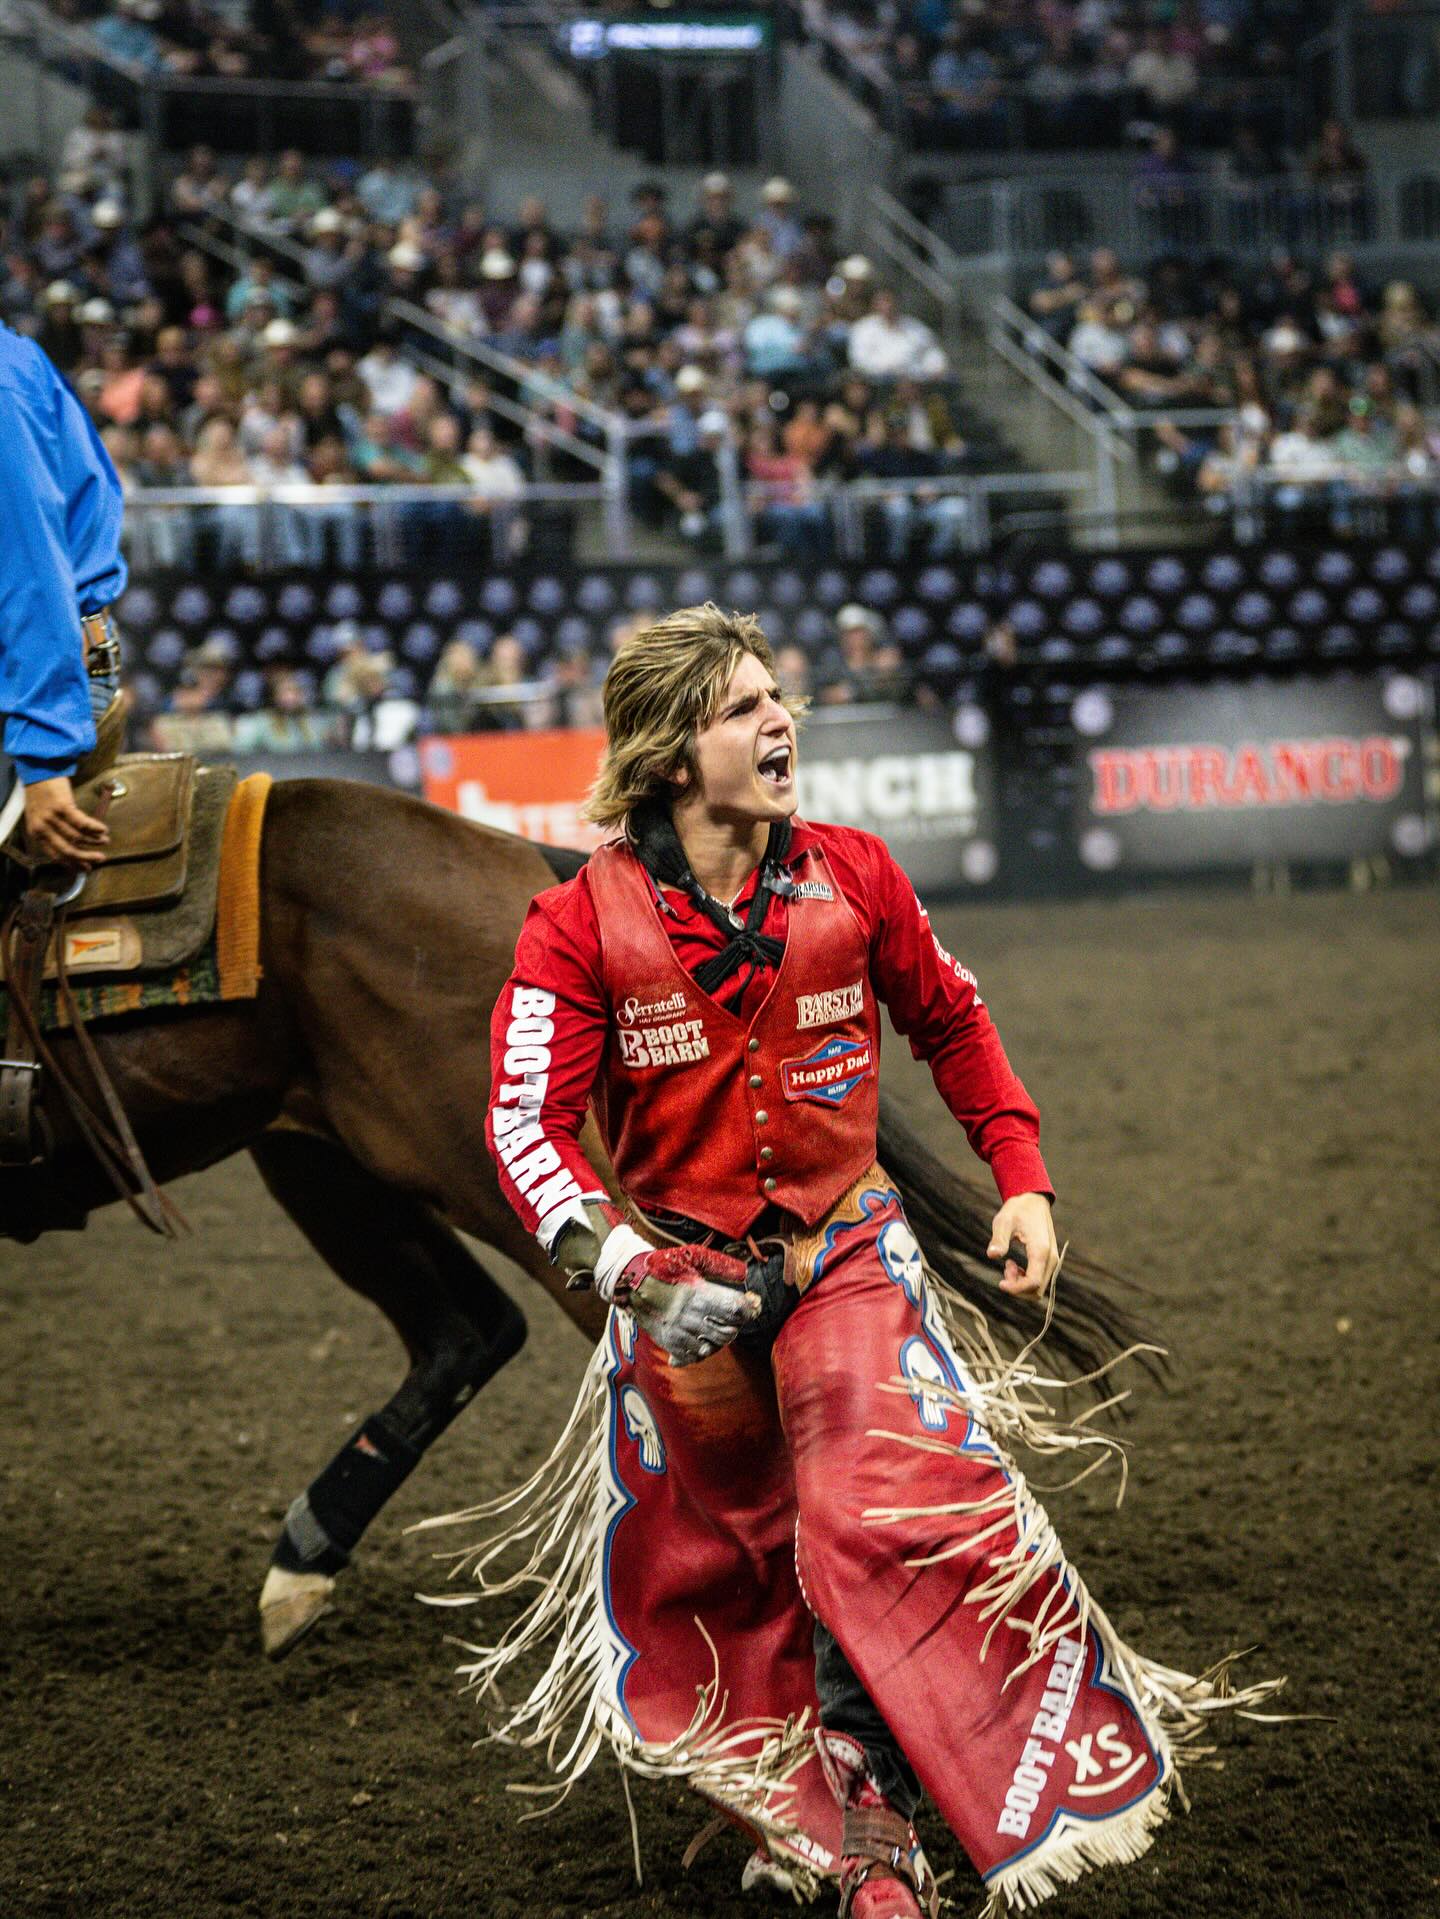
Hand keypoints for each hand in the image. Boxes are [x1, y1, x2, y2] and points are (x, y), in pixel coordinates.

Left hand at [23, 777, 108, 868]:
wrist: (37, 772)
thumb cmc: (40, 794)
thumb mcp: (39, 817)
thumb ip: (51, 832)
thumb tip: (73, 846)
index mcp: (36, 833)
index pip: (56, 855)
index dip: (73, 863)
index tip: (86, 867)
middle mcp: (43, 827)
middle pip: (68, 849)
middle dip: (86, 857)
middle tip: (100, 859)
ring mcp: (52, 817)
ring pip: (77, 836)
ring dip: (94, 840)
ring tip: (105, 840)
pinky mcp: (62, 806)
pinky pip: (82, 823)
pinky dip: (95, 828)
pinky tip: (104, 829)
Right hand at [595, 1229, 758, 1365]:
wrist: (633, 1282)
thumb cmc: (668, 1267)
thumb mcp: (694, 1258)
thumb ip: (721, 1266)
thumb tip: (744, 1275)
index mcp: (699, 1294)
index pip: (737, 1310)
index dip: (748, 1308)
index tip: (750, 1302)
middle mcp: (690, 1317)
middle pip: (729, 1333)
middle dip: (734, 1324)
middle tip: (729, 1314)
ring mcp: (679, 1333)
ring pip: (713, 1347)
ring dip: (719, 1338)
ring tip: (712, 1325)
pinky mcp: (669, 1343)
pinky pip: (694, 1357)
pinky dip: (702, 1350)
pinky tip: (700, 1336)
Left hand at [987, 1193, 1058, 1299]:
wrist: (1033, 1200)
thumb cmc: (1017, 1209)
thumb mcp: (1003, 1221)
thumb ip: (999, 1239)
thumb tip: (992, 1255)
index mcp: (1041, 1250)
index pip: (1033, 1283)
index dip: (1016, 1289)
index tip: (1000, 1283)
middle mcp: (1051, 1258)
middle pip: (1037, 1291)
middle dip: (1018, 1287)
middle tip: (1005, 1267)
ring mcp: (1052, 1260)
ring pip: (1039, 1289)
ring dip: (1021, 1284)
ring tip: (1008, 1265)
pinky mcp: (1049, 1261)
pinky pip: (1039, 1281)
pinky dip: (1026, 1280)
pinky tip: (1014, 1265)